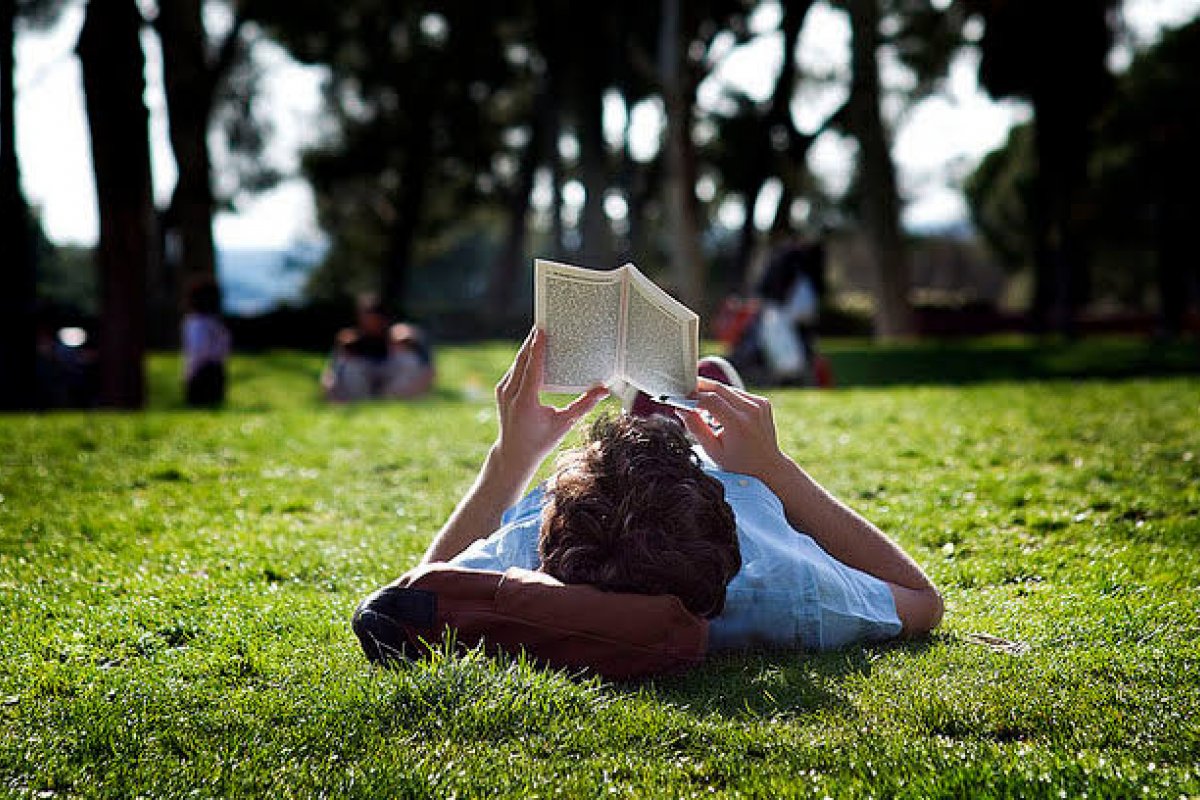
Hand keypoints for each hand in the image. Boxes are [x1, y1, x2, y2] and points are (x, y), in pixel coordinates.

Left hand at [493, 327, 607, 477]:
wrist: (513, 453)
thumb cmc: (541, 440)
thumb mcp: (564, 424)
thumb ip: (583, 405)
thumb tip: (603, 390)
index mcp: (525, 401)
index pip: (532, 368)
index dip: (537, 348)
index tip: (543, 330)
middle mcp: (510, 393)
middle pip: (523, 359)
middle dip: (534, 340)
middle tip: (547, 322)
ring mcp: (503, 390)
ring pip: (517, 361)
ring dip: (530, 346)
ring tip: (544, 331)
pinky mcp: (502, 389)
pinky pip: (515, 368)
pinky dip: (526, 357)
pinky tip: (536, 347)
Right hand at [678, 377, 788, 481]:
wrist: (768, 466)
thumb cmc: (738, 464)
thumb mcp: (713, 450)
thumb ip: (696, 428)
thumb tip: (681, 408)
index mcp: (738, 423)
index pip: (710, 400)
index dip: (692, 397)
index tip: (680, 399)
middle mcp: (751, 410)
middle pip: (719, 388)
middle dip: (699, 388)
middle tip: (684, 393)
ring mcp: (759, 404)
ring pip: (728, 389)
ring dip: (712, 393)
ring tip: (699, 404)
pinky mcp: (763, 402)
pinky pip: (738, 393)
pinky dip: (725, 397)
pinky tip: (720, 410)